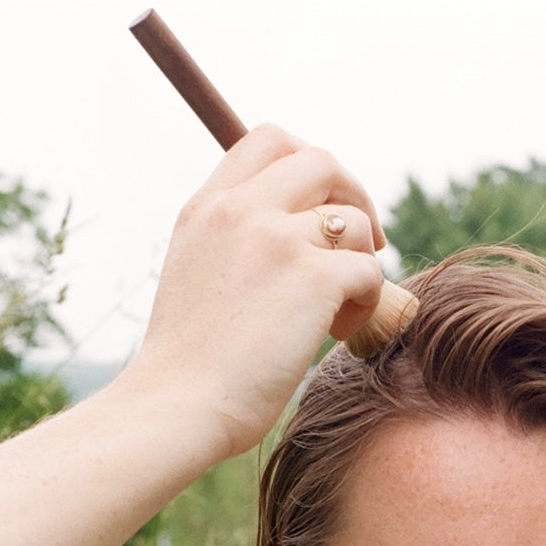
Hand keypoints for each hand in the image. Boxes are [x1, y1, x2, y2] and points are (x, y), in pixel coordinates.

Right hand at [126, 124, 385, 458]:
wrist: (176, 405)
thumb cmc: (188, 364)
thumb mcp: (195, 275)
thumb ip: (233, 242)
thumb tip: (289, 237)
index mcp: (207, 205)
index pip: (270, 140)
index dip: (311, 167)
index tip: (323, 206)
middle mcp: (241, 209)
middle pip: (323, 162)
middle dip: (354, 198)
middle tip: (361, 246)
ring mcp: (277, 239)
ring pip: (354, 222)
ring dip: (362, 263)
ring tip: (340, 310)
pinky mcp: (313, 279)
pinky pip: (370, 270)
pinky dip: (370, 300)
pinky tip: (341, 332)